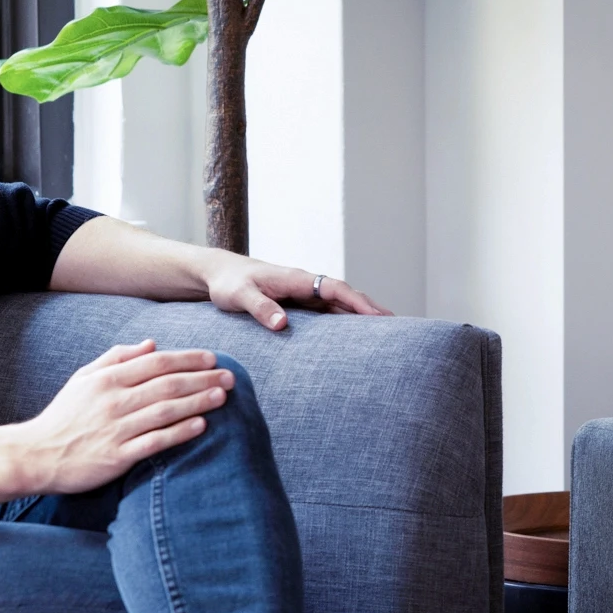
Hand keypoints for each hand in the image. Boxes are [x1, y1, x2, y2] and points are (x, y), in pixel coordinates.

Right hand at [15, 340, 233, 493]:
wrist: (34, 455)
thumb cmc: (63, 416)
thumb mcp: (83, 378)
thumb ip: (116, 358)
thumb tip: (151, 344)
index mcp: (106, 379)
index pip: (156, 363)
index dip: (187, 359)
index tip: (213, 357)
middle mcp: (113, 401)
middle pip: (167, 384)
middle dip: (202, 378)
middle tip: (230, 376)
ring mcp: (115, 429)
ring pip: (165, 411)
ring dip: (197, 402)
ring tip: (223, 396)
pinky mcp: (116, 456)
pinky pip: (154, 442)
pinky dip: (179, 433)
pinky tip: (201, 426)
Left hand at [204, 254, 390, 329]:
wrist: (217, 275)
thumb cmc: (227, 283)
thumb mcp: (239, 295)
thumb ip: (260, 307)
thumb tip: (282, 323)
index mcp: (296, 279)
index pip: (334, 288)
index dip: (357, 302)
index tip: (377, 316)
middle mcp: (304, 286)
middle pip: (344, 296)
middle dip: (369, 309)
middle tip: (395, 326)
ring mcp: (302, 295)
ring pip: (338, 305)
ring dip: (359, 316)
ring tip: (383, 334)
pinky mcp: (297, 305)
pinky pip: (326, 313)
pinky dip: (343, 322)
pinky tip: (352, 337)